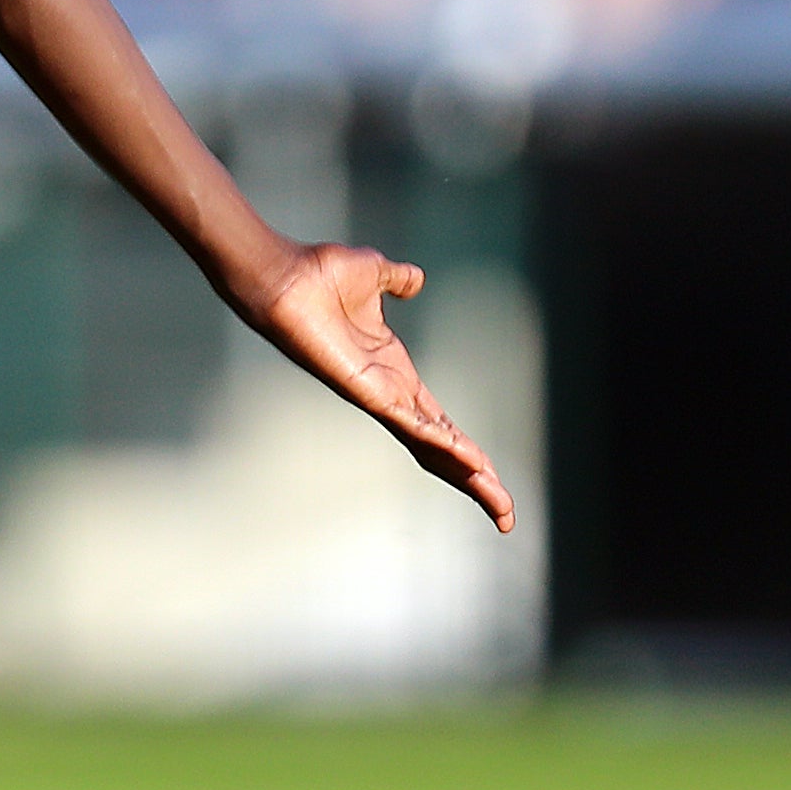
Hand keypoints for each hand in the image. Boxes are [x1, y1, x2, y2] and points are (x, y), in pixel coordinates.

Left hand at [246, 244, 516, 531]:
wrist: (285, 276)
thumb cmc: (318, 276)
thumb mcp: (375, 274)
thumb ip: (398, 280)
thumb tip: (414, 279)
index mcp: (395, 375)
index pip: (440, 424)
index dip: (466, 450)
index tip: (491, 474)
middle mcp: (388, 393)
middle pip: (441, 449)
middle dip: (475, 481)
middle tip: (505, 515)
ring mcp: (377, 397)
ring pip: (431, 448)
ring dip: (467, 474)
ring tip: (498, 501)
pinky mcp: (366, 392)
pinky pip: (411, 424)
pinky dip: (442, 442)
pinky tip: (470, 461)